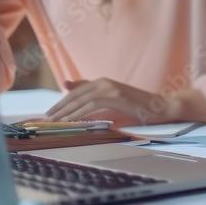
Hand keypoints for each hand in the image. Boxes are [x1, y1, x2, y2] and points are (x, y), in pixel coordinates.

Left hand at [46, 79, 165, 126]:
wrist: (159, 107)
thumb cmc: (137, 105)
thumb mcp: (112, 98)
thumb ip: (92, 93)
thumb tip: (66, 85)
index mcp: (102, 81)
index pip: (75, 92)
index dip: (61, 102)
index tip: (49, 114)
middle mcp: (104, 82)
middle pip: (75, 95)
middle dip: (59, 107)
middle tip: (46, 119)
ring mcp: (110, 88)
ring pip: (81, 99)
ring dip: (66, 111)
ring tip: (54, 122)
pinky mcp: (116, 96)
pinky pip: (92, 105)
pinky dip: (79, 113)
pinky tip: (70, 121)